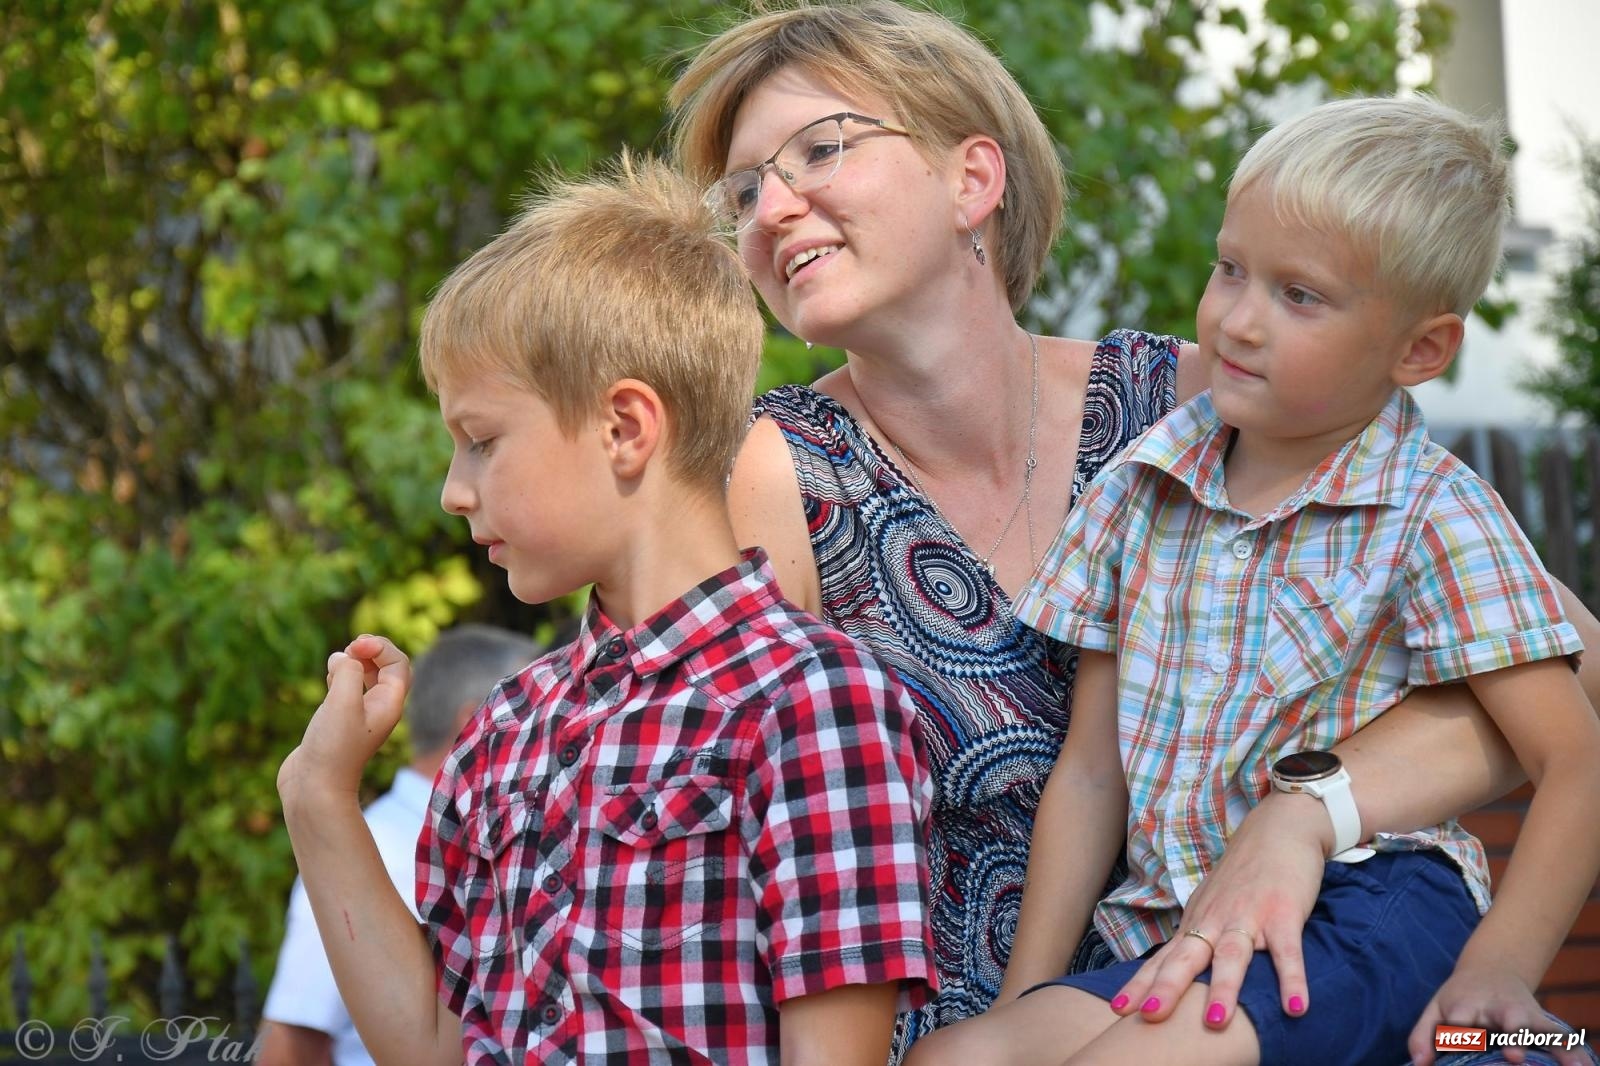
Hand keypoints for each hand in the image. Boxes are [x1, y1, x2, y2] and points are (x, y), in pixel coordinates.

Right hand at [278, 634, 411, 806]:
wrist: (315, 789)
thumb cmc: (333, 748)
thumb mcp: (342, 701)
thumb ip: (348, 672)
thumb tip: (343, 658)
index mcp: (389, 703)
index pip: (398, 662)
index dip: (379, 646)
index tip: (354, 646)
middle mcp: (379, 709)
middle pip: (387, 668)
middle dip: (371, 651)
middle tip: (349, 648)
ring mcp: (359, 717)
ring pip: (367, 679)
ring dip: (356, 662)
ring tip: (337, 660)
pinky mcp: (339, 723)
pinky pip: (348, 691)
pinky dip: (340, 677)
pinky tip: (328, 676)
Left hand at [1111, 793, 1327, 1029]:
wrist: (1279, 827)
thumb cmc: (1243, 874)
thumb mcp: (1211, 905)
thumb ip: (1197, 938)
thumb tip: (1176, 975)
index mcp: (1197, 922)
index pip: (1164, 958)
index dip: (1142, 983)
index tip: (1119, 1010)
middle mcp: (1216, 920)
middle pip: (1187, 957)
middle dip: (1168, 987)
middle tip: (1151, 1015)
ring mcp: (1248, 916)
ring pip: (1231, 955)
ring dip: (1222, 988)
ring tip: (1214, 1022)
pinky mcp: (1284, 913)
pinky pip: (1287, 951)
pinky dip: (1292, 979)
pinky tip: (1296, 1007)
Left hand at [1409, 963, 1589, 1065]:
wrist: (1492, 969)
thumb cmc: (1460, 999)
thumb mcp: (1436, 1010)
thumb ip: (1423, 1036)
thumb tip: (1419, 1063)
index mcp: (1466, 1005)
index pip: (1461, 1021)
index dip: (1460, 1036)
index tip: (1457, 1046)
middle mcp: (1497, 1008)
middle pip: (1505, 1019)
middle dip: (1510, 1035)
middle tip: (1513, 1055)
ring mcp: (1522, 1013)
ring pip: (1537, 1026)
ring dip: (1545, 1043)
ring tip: (1562, 1064)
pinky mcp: (1541, 1020)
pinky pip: (1560, 1035)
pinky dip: (1572, 1050)